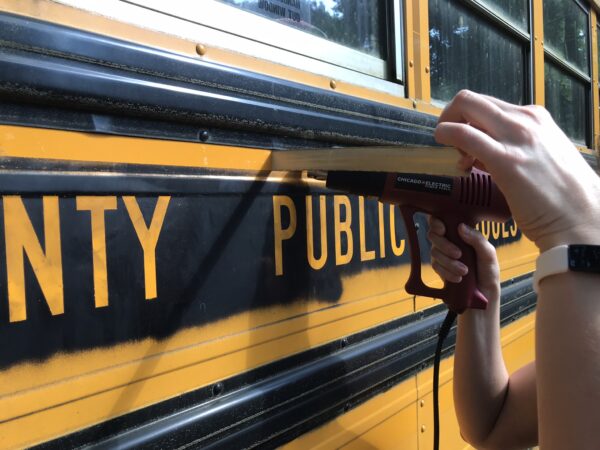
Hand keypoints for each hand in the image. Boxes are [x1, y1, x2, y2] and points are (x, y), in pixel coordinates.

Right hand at [428, 216, 499, 302]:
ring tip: (464, 271)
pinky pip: (436, 266)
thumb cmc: (488, 273)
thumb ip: (477, 239)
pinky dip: (447, 272)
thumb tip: (461, 227)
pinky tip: (458, 277)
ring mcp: (443, 255)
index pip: (443, 220)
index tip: (443, 229)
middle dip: (445, 245)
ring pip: (434, 252)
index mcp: (462, 234)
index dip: (437, 222)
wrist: (483, 295)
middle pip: (433, 235)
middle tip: (458, 254)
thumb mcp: (488, 254)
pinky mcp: (440, 268)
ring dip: (449, 262)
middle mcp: (450, 242)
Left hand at [435, 90, 599, 251]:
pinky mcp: (505, 159)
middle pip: (471, 99)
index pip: (487, 105)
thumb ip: (514, 148)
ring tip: (457, 158)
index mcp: (535, 117)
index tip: (464, 144)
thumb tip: (482, 153)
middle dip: (450, 117)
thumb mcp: (541, 156)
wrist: (582, 217)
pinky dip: (446, 136)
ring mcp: (516, 136)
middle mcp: (525, 119)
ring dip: (447, 127)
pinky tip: (447, 152)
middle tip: (447, 142)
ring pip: (465, 106)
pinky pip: (463, 134)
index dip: (468, 122)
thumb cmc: (562, 196)